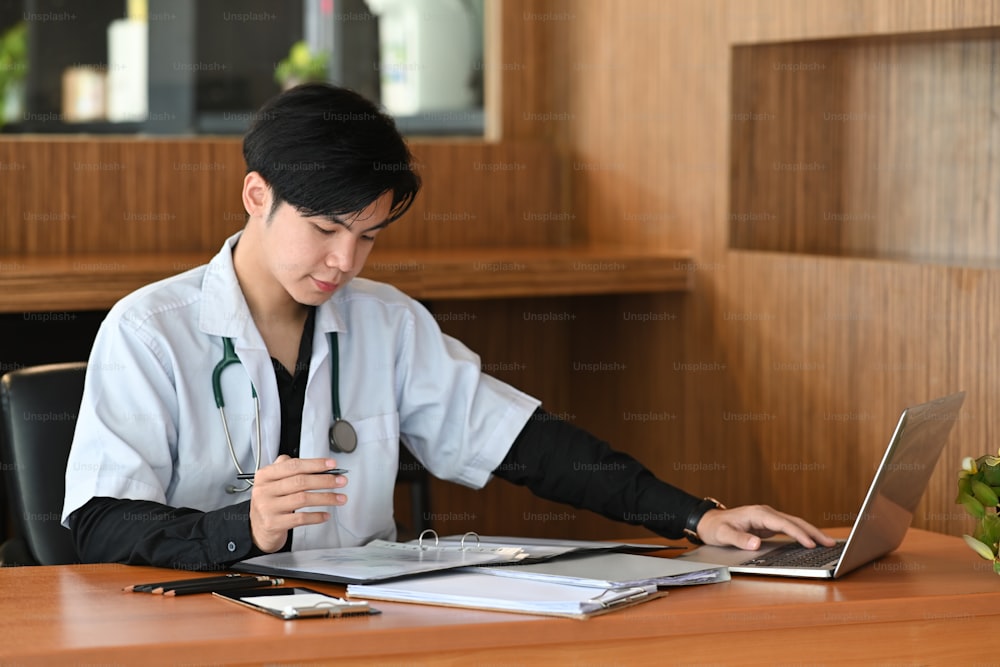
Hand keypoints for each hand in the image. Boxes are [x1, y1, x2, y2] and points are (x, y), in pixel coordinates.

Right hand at [249, 455, 347, 552]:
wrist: (257, 528)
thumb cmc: (270, 502)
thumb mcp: (272, 481)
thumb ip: (288, 468)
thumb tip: (317, 464)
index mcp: (265, 475)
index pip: (293, 466)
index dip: (315, 464)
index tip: (332, 465)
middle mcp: (264, 490)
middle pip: (300, 481)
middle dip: (325, 481)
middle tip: (341, 481)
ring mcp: (268, 508)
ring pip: (303, 499)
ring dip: (326, 498)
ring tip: (340, 498)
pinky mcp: (274, 524)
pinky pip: (300, 518)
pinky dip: (316, 516)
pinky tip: (326, 515)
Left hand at [695, 504, 835, 549]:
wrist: (709, 522)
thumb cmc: (716, 528)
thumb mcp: (723, 534)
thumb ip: (739, 538)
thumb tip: (756, 543)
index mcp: (758, 514)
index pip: (784, 523)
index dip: (798, 534)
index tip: (811, 544)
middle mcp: (766, 513)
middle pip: (794, 521)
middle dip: (813, 532)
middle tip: (830, 543)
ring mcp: (769, 518)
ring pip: (795, 524)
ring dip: (811, 533)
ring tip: (828, 543)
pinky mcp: (769, 524)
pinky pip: (790, 528)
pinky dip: (802, 534)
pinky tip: (812, 542)